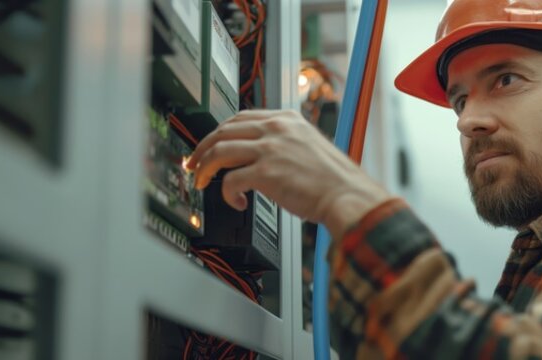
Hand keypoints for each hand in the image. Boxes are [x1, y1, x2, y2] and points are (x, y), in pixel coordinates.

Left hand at [186, 110, 391, 236]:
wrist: (348, 195)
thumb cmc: (334, 180)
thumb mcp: (309, 146)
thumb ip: (283, 143)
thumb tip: (256, 156)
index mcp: (286, 119)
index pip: (241, 118)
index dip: (220, 132)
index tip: (210, 145)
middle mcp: (277, 128)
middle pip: (223, 130)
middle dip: (202, 148)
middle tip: (194, 164)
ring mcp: (271, 149)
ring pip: (219, 151)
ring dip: (204, 168)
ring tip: (201, 182)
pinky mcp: (266, 172)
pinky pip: (231, 180)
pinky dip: (227, 193)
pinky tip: (236, 202)